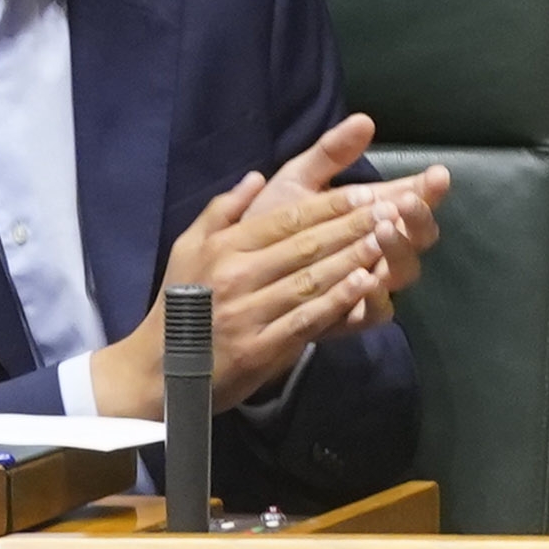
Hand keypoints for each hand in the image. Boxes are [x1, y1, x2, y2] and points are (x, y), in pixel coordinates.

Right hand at [85, 118, 449, 418]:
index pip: (287, 220)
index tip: (366, 194)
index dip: (329, 206)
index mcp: (225, 247)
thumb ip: (222, 210)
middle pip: (306, 245)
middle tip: (392, 211)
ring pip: (311, 280)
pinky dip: (339, 302)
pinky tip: (367, 287)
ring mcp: (250, 313)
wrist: (156, 370)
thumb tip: (255, 177)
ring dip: (353, 259)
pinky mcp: (260, 348)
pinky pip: (307, 320)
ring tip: (386, 242)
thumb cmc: (177, 305)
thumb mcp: (188, 247)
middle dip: (352, 226)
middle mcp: (238, 276)